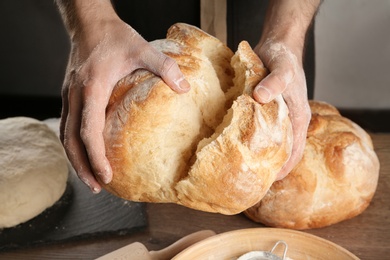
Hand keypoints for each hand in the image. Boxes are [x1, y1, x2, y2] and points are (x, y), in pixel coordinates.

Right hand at [59, 17, 189, 192]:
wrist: (89, 23)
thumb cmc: (114, 36)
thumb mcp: (142, 48)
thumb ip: (165, 67)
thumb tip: (185, 88)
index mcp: (92, 88)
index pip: (88, 131)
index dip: (96, 157)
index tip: (106, 176)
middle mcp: (75, 95)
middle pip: (71, 140)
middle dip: (82, 167)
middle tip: (97, 188)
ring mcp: (68, 95)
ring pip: (65, 135)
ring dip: (76, 159)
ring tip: (90, 178)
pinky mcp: (69, 94)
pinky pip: (66, 125)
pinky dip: (74, 144)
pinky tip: (85, 152)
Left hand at [251, 0, 319, 179]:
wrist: (277, 45)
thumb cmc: (283, 57)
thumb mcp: (282, 68)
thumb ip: (275, 82)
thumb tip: (261, 99)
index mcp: (298, 117)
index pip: (294, 152)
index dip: (283, 169)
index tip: (267, 183)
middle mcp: (289, 121)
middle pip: (283, 151)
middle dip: (270, 167)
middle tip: (250, 182)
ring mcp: (278, 117)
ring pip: (271, 143)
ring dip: (261, 156)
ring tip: (243, 169)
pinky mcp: (266, 111)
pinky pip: (261, 131)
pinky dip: (252, 140)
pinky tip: (237, 146)